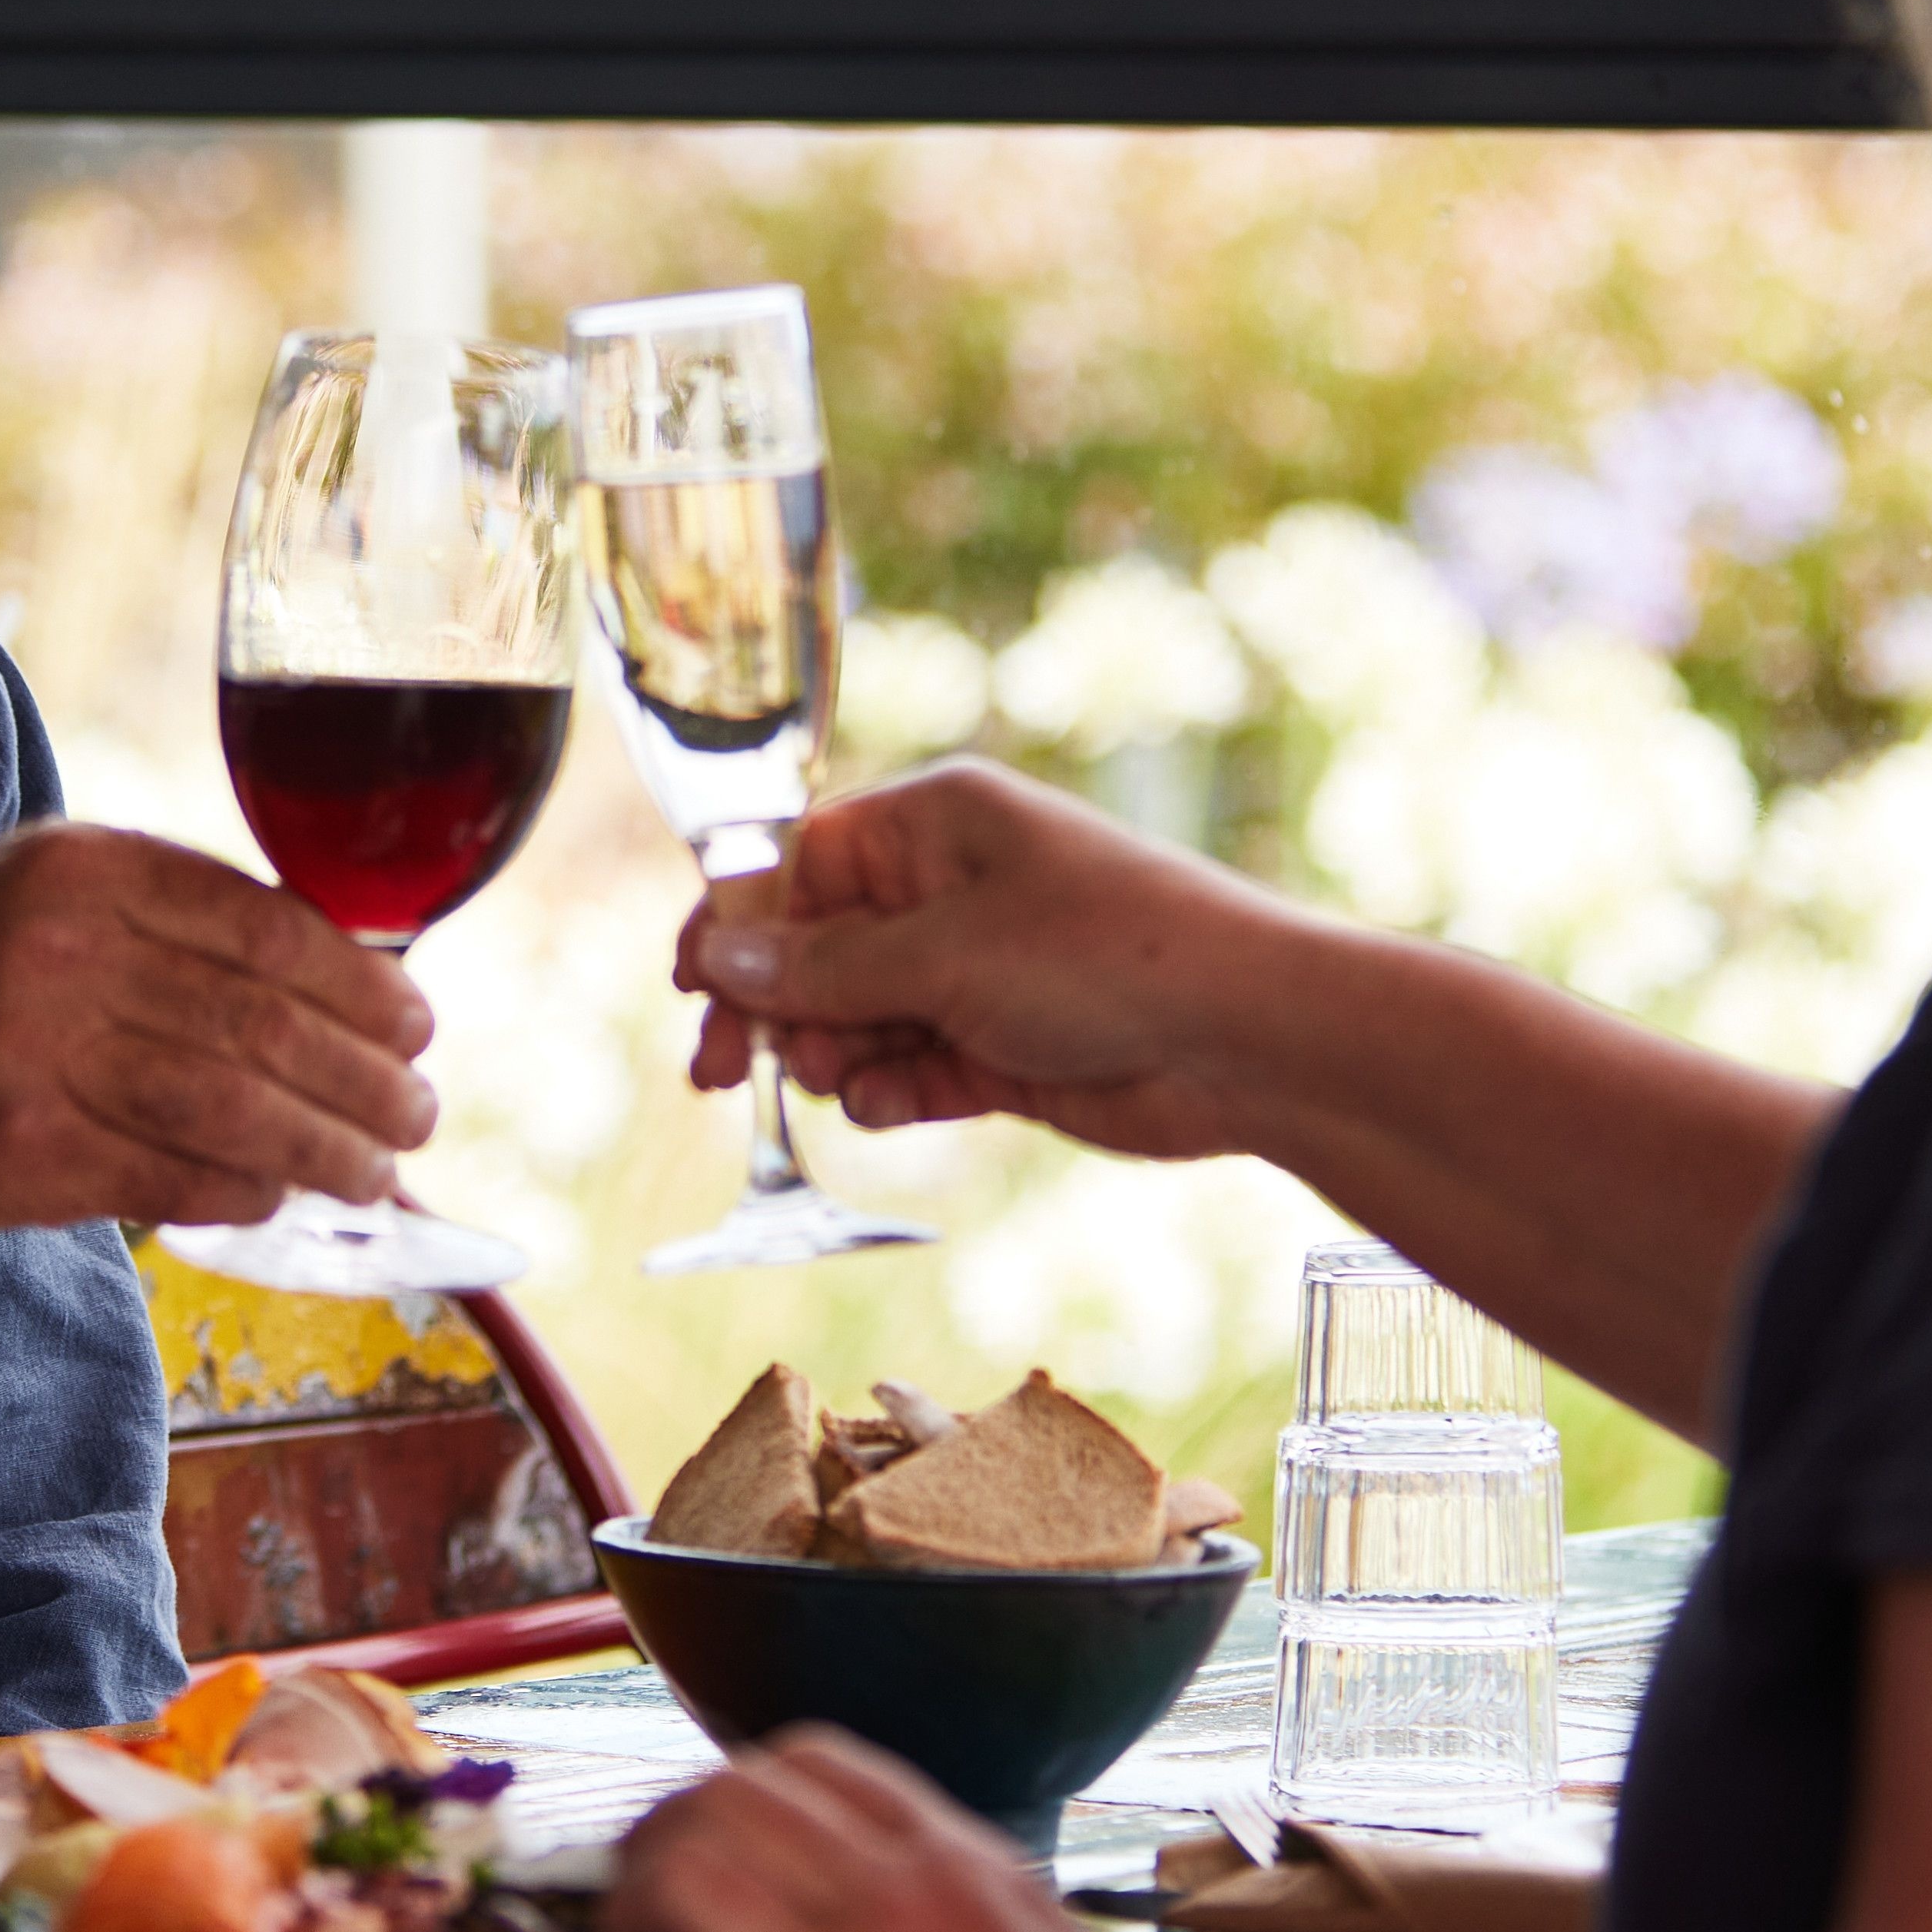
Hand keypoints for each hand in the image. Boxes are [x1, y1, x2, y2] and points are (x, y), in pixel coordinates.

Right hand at [0, 821, 434, 1232]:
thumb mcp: (58, 895)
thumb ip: (184, 919)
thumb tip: (356, 982)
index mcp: (86, 870)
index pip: (270, 929)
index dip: (364, 987)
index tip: (417, 1025)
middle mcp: (61, 953)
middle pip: (265, 1025)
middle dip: (366, 1081)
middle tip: (417, 1112)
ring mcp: (35, 1055)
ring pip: (234, 1111)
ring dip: (328, 1150)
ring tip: (377, 1170)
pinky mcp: (22, 1151)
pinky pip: (176, 1177)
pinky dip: (249, 1191)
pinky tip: (283, 1194)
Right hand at [677, 763, 1280, 1159]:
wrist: (1242, 1038)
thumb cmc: (1106, 954)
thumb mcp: (944, 954)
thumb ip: (822, 968)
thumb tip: (715, 960)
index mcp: (932, 825)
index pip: (795, 862)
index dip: (734, 924)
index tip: (689, 989)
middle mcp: (947, 891)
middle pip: (813, 949)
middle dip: (772, 1008)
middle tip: (722, 1073)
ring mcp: (974, 973)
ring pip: (854, 1018)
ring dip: (833, 1056)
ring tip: (844, 1080)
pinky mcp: (1001, 1049)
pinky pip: (909, 1070)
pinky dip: (891, 1092)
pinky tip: (895, 1106)